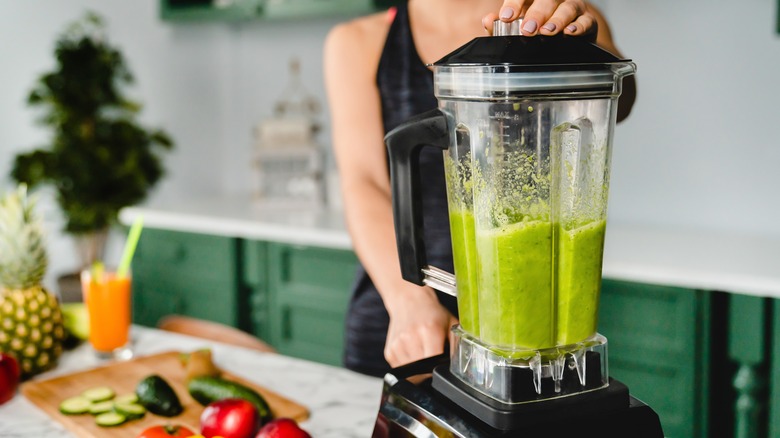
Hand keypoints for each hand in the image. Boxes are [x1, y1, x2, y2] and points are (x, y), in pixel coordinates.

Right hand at [384, 288, 457, 367]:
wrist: (408, 300)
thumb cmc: (431, 312)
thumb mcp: (451, 324)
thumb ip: (458, 345)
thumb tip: (462, 367)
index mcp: (429, 331)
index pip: (434, 362)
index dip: (440, 367)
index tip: (442, 363)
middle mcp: (410, 338)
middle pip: (423, 370)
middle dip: (430, 369)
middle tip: (434, 356)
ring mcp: (397, 346)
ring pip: (411, 373)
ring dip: (419, 369)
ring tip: (423, 352)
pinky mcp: (389, 352)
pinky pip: (401, 370)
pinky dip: (409, 366)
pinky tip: (413, 352)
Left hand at [482, 0, 596, 36]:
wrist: (569, 37)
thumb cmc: (540, 26)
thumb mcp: (519, 23)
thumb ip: (502, 23)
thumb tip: (488, 21)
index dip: (515, 3)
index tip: (506, 17)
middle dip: (537, 14)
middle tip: (528, 29)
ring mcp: (573, 7)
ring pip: (568, 8)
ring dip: (557, 21)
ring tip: (547, 32)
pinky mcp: (588, 20)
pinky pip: (586, 21)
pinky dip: (578, 27)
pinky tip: (570, 32)